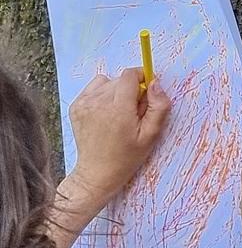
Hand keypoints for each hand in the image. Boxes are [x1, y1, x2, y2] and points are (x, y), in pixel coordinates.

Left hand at [66, 68, 170, 216]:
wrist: (97, 171)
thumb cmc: (128, 156)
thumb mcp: (152, 134)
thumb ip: (158, 106)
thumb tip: (155, 83)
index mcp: (118, 109)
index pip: (129, 75)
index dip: (142, 79)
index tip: (146, 93)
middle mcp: (98, 102)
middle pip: (120, 79)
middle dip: (130, 89)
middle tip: (133, 111)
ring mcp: (84, 103)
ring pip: (106, 82)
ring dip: (116, 91)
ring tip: (118, 112)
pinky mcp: (76, 106)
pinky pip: (93, 88)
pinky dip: (102, 95)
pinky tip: (105, 114)